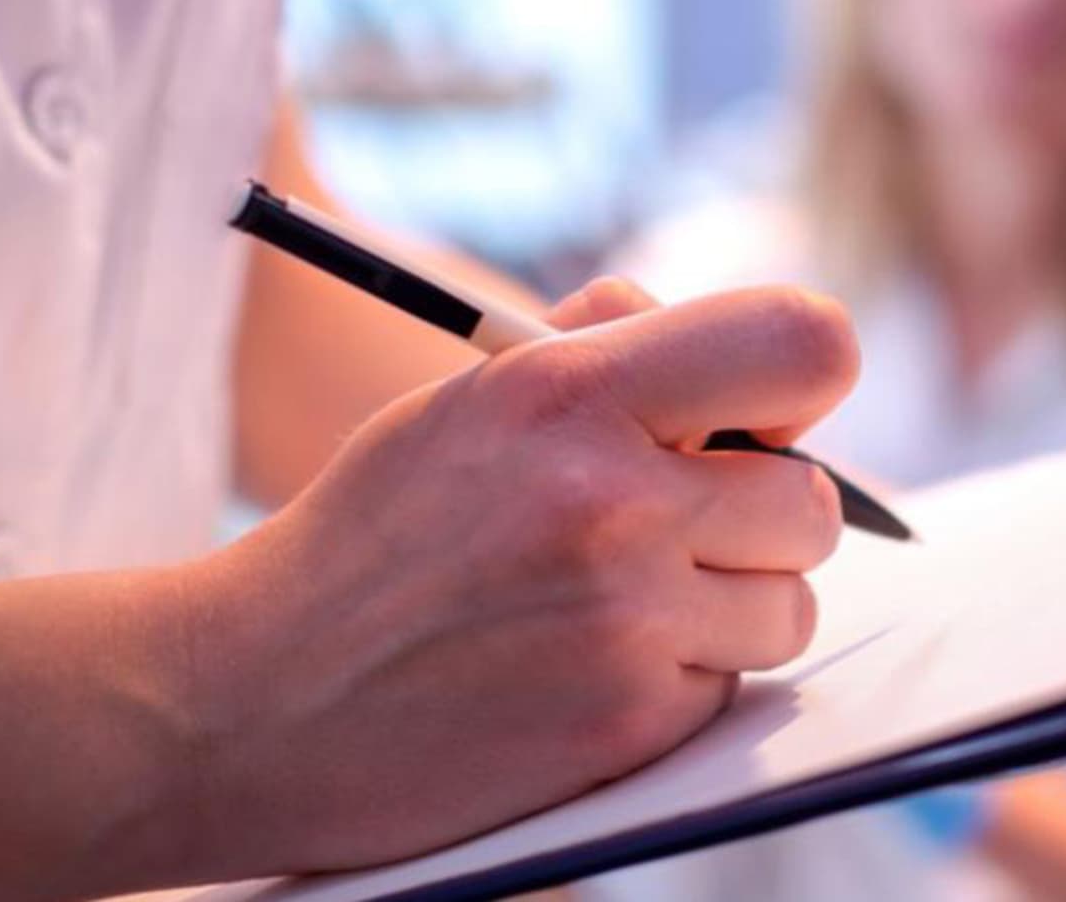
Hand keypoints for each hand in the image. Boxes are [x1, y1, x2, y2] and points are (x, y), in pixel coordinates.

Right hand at [176, 284, 857, 876]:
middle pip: (812, 500)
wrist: (253, 697)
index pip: (802, 343)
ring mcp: (625, 621)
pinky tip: (590, 667)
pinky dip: (682, 680)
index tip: (765, 416)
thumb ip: (608, 352)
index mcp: (568, 391)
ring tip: (624, 603)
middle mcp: (611, 499)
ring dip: (732, 606)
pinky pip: (732, 687)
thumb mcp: (470, 396)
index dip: (804, 378)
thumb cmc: (374, 534)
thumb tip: (753, 363)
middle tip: (680, 525)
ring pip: (791, 604)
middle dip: (761, 515)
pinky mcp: (627, 723)